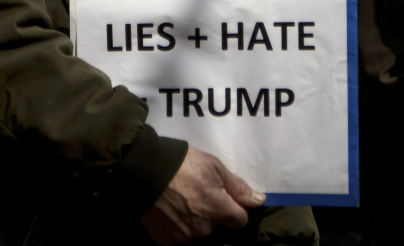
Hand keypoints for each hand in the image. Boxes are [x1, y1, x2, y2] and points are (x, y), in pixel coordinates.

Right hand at [140, 146, 264, 244]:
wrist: (145, 172)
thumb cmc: (183, 165)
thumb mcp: (214, 167)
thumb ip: (237, 186)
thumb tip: (259, 200)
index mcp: (220, 210)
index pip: (240, 219)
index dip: (235, 208)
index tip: (224, 197)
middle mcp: (205, 228)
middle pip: (216, 224)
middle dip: (211, 211)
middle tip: (197, 192)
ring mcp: (185, 236)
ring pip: (196, 229)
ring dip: (193, 218)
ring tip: (179, 198)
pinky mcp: (166, 239)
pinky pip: (178, 234)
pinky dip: (176, 224)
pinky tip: (168, 208)